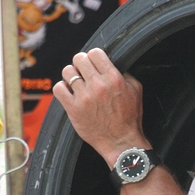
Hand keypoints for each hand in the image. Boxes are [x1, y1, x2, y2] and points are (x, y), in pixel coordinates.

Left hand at [53, 48, 150, 167]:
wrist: (121, 142)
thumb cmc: (129, 119)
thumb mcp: (136, 91)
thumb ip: (124, 74)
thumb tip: (111, 65)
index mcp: (114, 78)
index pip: (95, 53)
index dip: (93, 56)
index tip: (93, 63)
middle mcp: (98, 85)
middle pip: (79, 59)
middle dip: (81, 63)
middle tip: (84, 72)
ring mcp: (84, 97)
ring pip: (67, 72)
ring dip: (71, 75)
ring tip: (76, 83)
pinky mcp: (73, 109)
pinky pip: (58, 88)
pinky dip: (62, 88)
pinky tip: (69, 93)